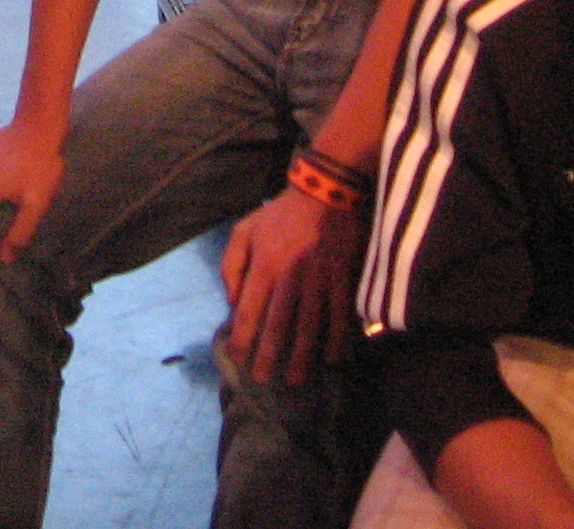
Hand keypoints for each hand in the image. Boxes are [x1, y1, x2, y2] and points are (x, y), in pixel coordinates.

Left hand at [221, 184, 364, 385]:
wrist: (324, 192)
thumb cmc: (280, 214)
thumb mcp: (244, 231)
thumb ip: (232, 265)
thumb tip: (232, 302)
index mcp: (263, 265)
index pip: (248, 311)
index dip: (242, 338)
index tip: (238, 359)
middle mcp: (289, 276)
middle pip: (277, 325)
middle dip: (269, 357)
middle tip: (263, 381)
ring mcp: (318, 279)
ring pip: (308, 326)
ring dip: (301, 356)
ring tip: (295, 379)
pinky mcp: (341, 278)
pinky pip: (339, 314)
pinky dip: (335, 338)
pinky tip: (330, 358)